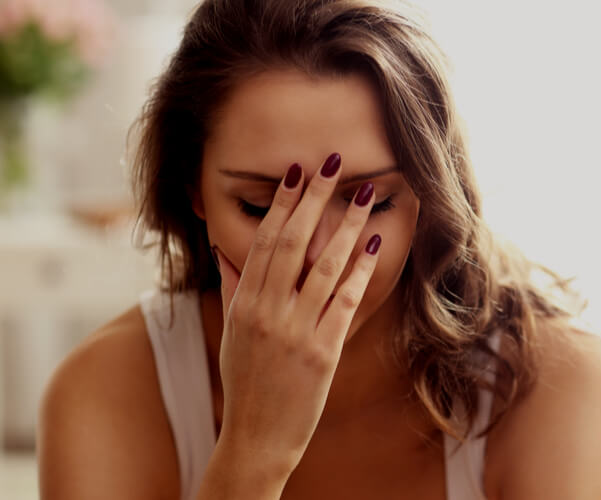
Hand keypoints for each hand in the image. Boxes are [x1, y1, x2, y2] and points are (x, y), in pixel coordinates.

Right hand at [211, 154, 380, 472]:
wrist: (257, 437)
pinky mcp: (323, 351)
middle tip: (332, 163)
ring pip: (323, 265)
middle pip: (292, 242)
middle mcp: (266, 311)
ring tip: (364, 193)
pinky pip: (344, 301)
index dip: (283, 203)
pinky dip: (360, 270)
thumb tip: (226, 250)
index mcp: (244, 303)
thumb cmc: (246, 383)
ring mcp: (295, 331)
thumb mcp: (232, 334)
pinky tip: (374, 244)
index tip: (298, 172)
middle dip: (314, 198)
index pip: (264, 241)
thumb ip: (233, 288)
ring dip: (346, 224)